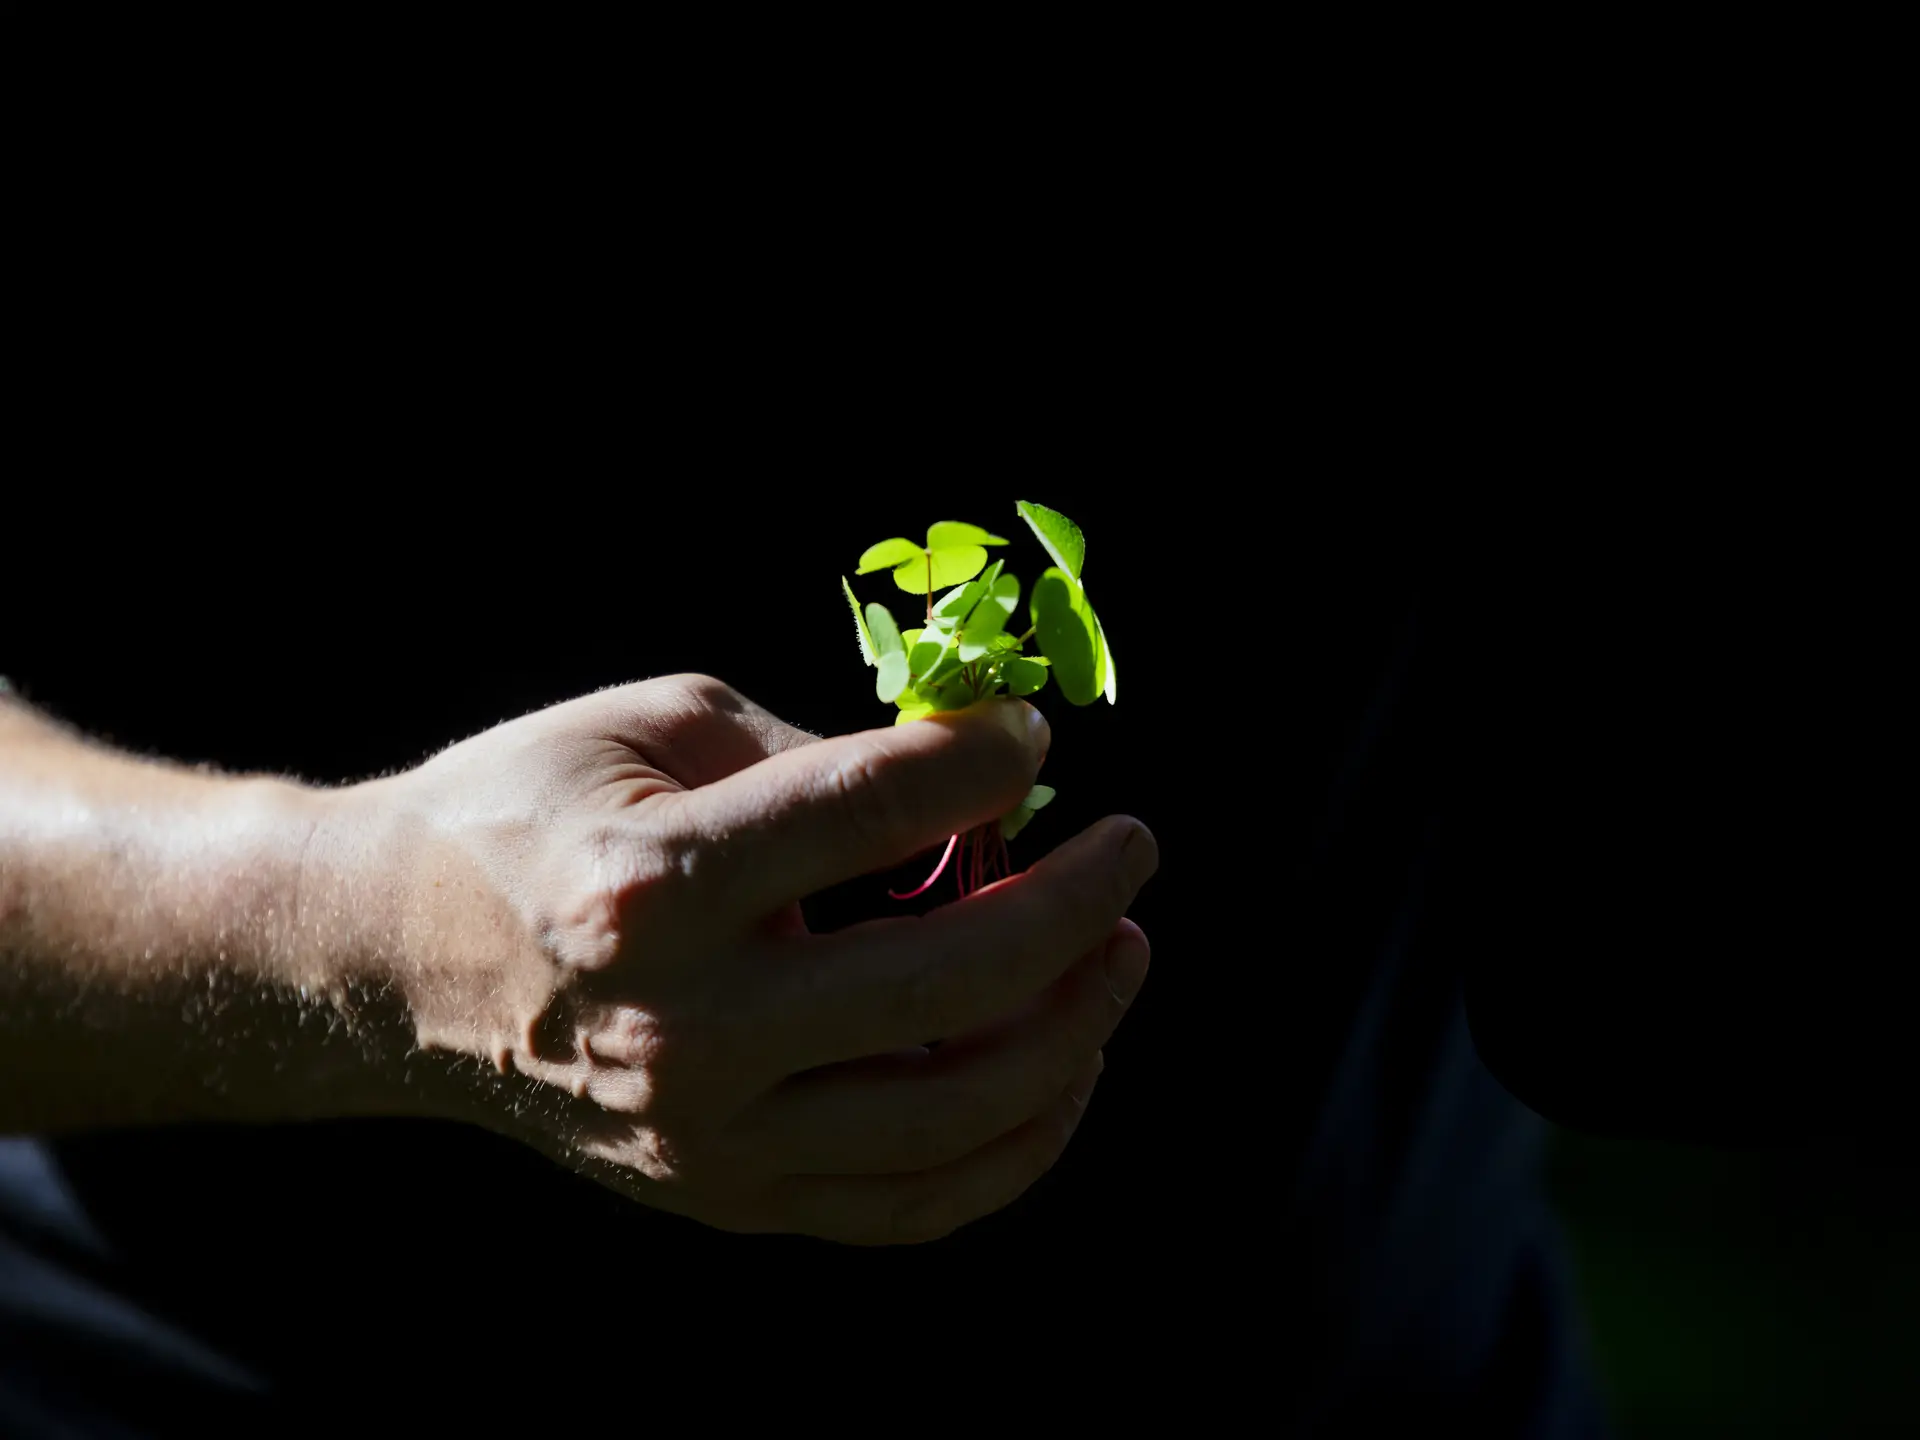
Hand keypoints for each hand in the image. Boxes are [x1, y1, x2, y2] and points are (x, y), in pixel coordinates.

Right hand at [334, 675, 1157, 1243]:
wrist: (394, 967)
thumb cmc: (527, 817)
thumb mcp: (657, 725)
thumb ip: (822, 752)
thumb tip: (981, 780)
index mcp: (653, 889)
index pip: (874, 814)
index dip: (984, 763)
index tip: (1031, 742)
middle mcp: (686, 1029)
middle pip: (947, 986)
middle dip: (1076, 906)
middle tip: (1132, 851)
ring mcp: (708, 1137)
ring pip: (955, 1116)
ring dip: (1076, 1030)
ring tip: (1120, 956)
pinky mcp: (726, 1196)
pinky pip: (913, 1203)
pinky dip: (1016, 1145)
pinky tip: (1063, 1067)